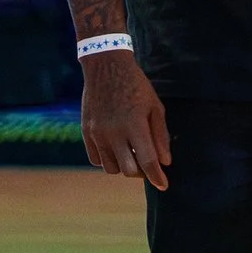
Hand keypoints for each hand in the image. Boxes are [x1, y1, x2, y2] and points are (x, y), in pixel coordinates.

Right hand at [80, 50, 171, 189]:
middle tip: (148, 165)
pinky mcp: (86, 131)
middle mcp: (114, 132)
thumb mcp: (155, 107)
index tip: (164, 186)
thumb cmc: (136, 86)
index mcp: (134, 125)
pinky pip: (96, 159)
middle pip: (129, 170)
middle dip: (142, 173)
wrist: (106, 67)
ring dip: (124, 167)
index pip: (147, 162)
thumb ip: (160, 136)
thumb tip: (165, 162)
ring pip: (111, 168)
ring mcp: (97, 133)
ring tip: (131, 155)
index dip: (157, 177)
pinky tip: (116, 150)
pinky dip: (107, 160)